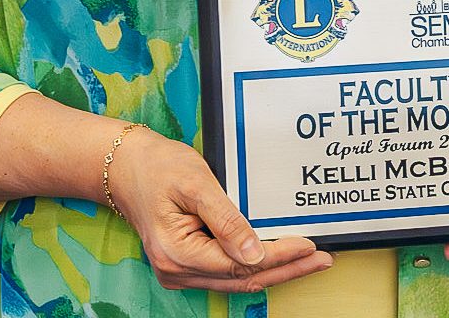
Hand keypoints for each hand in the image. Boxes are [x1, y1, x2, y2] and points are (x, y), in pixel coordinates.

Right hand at [107, 127, 332, 292]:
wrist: (126, 166)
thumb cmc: (158, 167)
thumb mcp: (197, 184)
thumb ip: (227, 221)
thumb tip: (255, 254)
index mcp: (177, 252)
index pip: (240, 264)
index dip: (279, 257)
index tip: (309, 246)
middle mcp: (176, 270)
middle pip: (243, 280)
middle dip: (286, 270)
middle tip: (322, 259)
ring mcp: (179, 271)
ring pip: (237, 281)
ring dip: (275, 272)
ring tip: (310, 261)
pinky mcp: (185, 264)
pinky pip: (226, 273)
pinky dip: (255, 267)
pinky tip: (280, 259)